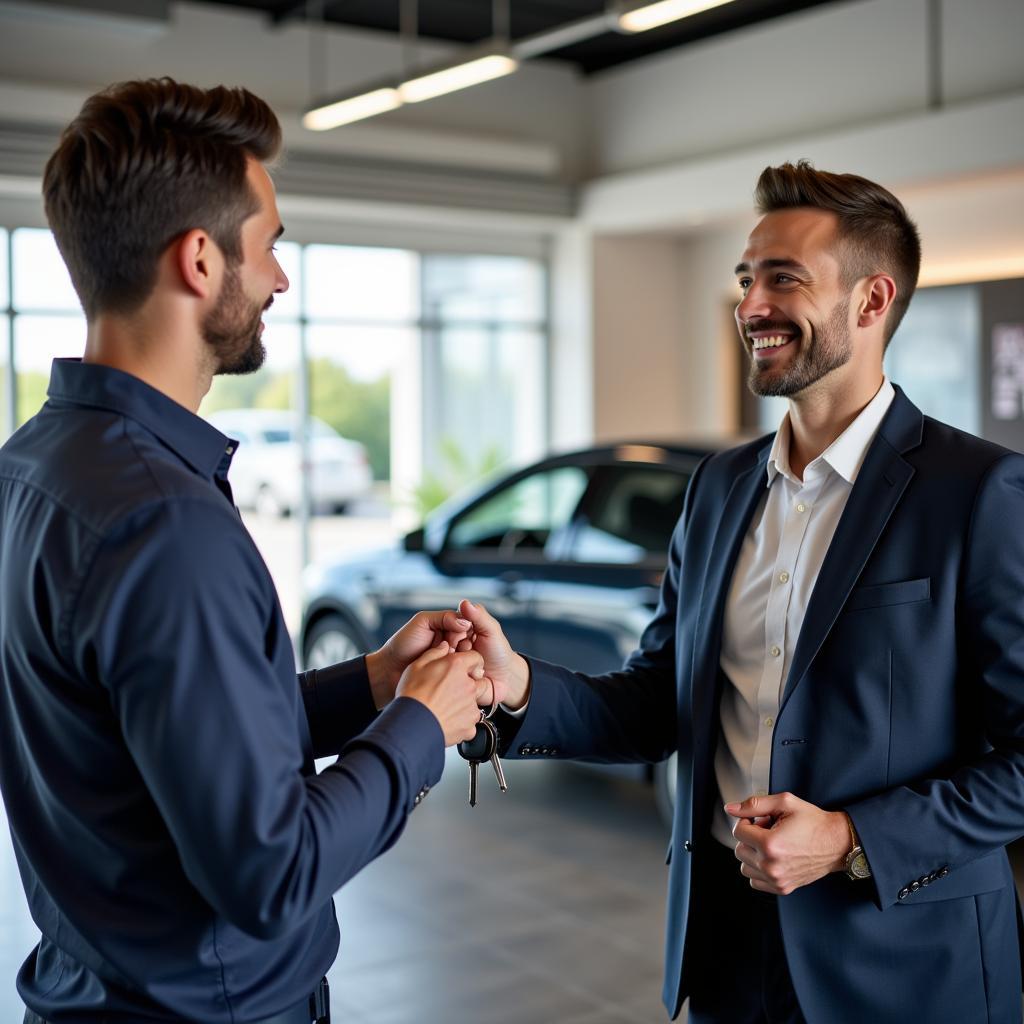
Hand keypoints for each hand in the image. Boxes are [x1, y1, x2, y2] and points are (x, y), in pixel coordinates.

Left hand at [365, 610, 473, 709]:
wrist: (391, 670)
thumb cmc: (403, 644)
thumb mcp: (422, 622)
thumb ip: (444, 617)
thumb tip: (466, 622)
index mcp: (447, 626)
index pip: (467, 624)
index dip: (464, 630)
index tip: (454, 637)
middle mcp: (452, 641)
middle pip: (470, 639)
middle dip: (463, 644)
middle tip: (450, 649)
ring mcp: (453, 659)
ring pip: (469, 655)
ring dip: (461, 657)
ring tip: (448, 659)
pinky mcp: (452, 674)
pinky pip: (463, 670)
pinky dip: (460, 669)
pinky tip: (451, 670)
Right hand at [396, 643, 490, 745]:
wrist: (410, 725)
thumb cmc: (412, 696)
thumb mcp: (417, 666)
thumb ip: (434, 653)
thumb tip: (444, 646)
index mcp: (457, 667)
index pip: (476, 658)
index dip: (469, 663)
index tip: (463, 668)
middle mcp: (468, 685)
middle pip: (478, 681)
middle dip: (469, 684)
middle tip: (450, 691)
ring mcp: (471, 707)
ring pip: (474, 703)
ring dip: (464, 704)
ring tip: (444, 708)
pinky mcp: (469, 726)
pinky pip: (470, 722)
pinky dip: (461, 722)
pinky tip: (446, 720)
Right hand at [447, 599, 530, 710]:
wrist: (504, 678)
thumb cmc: (499, 652)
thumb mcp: (492, 631)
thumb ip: (479, 616)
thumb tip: (463, 602)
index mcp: (459, 629)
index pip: (447, 626)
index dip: (458, 634)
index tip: (470, 640)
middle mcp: (450, 644)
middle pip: (443, 643)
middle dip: (460, 650)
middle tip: (473, 654)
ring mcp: (448, 661)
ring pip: (443, 660)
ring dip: (460, 664)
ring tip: (475, 666)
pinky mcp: (449, 678)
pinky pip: (445, 676)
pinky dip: (459, 676)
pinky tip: (471, 677)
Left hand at [726, 792, 850, 895]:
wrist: (837, 843)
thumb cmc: (813, 822)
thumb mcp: (784, 803)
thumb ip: (754, 804)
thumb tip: (730, 808)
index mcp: (770, 845)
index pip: (737, 832)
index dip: (747, 821)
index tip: (760, 820)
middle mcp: (772, 866)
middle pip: (739, 849)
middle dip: (750, 837)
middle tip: (768, 830)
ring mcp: (777, 880)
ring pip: (744, 866)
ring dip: (753, 853)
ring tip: (771, 844)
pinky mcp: (782, 888)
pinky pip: (755, 881)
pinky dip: (759, 869)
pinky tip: (773, 857)